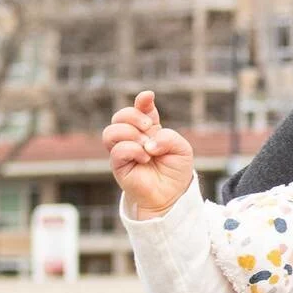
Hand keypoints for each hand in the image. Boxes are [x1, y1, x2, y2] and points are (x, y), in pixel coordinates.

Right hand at [103, 91, 194, 214]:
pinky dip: (132, 150)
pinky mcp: (118, 165)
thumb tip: (149, 142)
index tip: (148, 97)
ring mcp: (123, 151)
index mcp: (148, 129)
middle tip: (148, 128)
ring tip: (147, 147)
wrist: (171, 195)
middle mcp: (132, 137)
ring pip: (110, 131)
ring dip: (130, 134)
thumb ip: (169, 137)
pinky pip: (117, 150)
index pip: (140, 108)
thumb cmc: (175, 171)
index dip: (142, 100)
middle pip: (120, 115)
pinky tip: (145, 158)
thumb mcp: (182, 149)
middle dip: (133, 116)